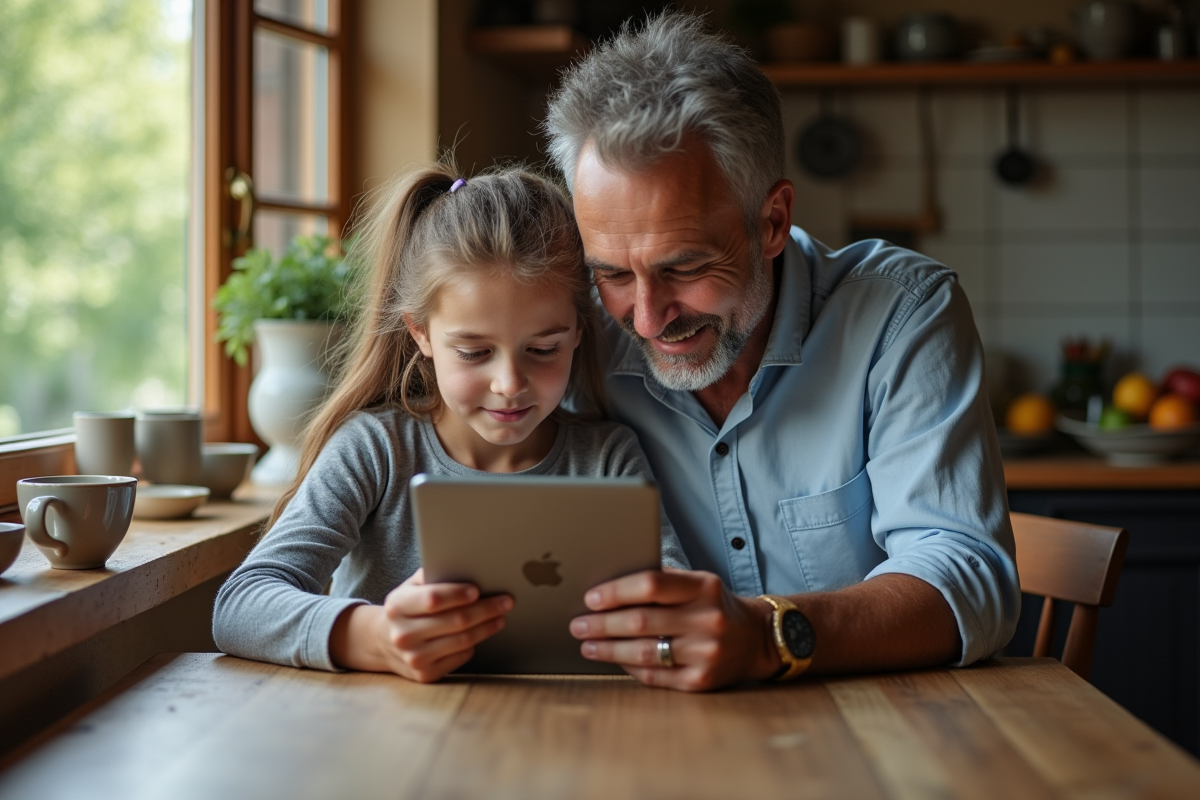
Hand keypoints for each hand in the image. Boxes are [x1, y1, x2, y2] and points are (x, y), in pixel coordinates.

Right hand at [331, 568, 512, 682]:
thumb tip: (466, 566)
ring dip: (487, 627)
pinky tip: (480, 633)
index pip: (433, 600)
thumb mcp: (410, 587)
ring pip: (462, 641)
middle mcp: (403, 634)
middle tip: (506, 601)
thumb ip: (432, 575)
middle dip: (486, 609)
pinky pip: (460, 657)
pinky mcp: (425, 674)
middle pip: (456, 621)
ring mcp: (413, 657)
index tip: (478, 590)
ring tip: (500, 617)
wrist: (383, 641)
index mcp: (398, 606)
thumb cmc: (407, 608)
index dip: (458, 594)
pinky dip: (474, 644)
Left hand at [568, 569, 779, 691]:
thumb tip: (608, 585)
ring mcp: (706, 653)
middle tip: (578, 625)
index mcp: (704, 587)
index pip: (651, 585)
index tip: (591, 599)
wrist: (755, 639)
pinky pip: (654, 676)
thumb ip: (662, 581)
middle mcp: (708, 620)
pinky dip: (629, 667)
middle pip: (641, 621)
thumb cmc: (713, 606)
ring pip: (643, 652)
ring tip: (587, 645)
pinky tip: (614, 659)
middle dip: (602, 624)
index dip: (616, 592)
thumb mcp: (698, 583)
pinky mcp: (701, 681)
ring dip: (608, 649)